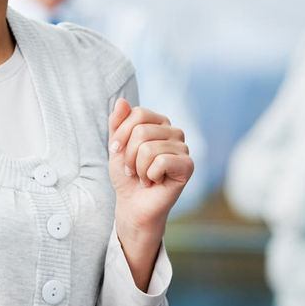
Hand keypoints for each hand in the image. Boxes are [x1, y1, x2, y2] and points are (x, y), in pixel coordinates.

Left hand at [107, 99, 193, 289]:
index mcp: (158, 122)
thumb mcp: (116, 146)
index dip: (121, 135)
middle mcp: (174, 131)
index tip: (117, 151)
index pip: (137, 114)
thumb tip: (122, 101)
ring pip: (148, 148)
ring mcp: (183, 148)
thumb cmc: (127, 175)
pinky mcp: (188, 165)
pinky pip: (161, 161)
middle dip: (129, 155)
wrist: (133, 204)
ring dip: (138, 168)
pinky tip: (155, 181)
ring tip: (144, 176)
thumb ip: (117, 123)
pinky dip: (150, 175)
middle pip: (141, 131)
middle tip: (132, 169)